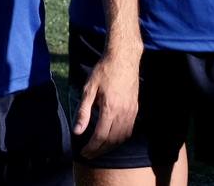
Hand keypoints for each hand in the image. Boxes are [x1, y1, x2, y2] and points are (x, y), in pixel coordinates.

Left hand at [73, 41, 140, 157]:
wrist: (124, 58)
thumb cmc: (104, 71)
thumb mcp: (89, 89)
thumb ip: (83, 112)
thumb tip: (77, 131)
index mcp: (110, 108)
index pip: (100, 136)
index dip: (91, 148)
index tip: (83, 152)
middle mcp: (123, 112)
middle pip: (112, 141)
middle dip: (99, 151)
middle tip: (89, 155)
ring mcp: (131, 111)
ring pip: (122, 138)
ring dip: (110, 147)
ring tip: (99, 149)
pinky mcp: (135, 109)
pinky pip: (129, 130)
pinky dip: (120, 139)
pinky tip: (112, 139)